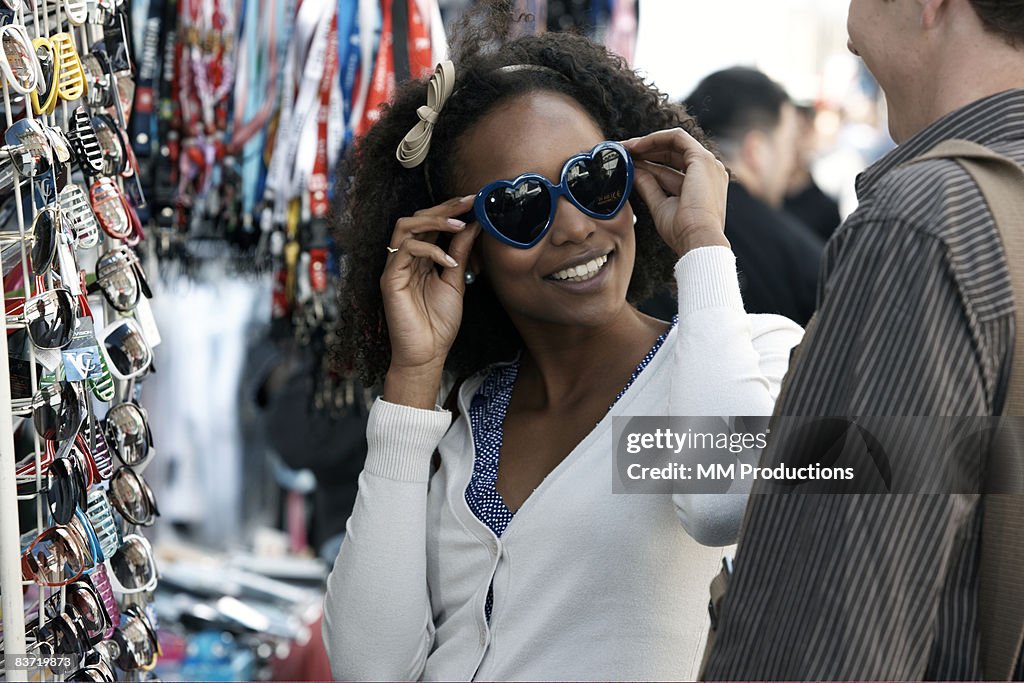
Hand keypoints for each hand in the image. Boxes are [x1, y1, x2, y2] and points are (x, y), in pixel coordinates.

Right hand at [381, 195, 480, 407]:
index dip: (450, 209)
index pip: (430, 224)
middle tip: (469, 201)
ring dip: (434, 222)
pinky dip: (430, 251)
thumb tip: (472, 224)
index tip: (475, 201)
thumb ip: (460, 252)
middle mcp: (405, 258)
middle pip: (416, 218)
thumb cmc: (439, 323)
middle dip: (443, 207)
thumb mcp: (456, 281)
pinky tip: (449, 262)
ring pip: (405, 226)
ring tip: (458, 225)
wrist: (427, 354)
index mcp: (420, 258)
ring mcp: (395, 267)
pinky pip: (406, 251)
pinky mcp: (389, 279)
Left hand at [621, 128, 730, 256]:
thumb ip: (648, 186)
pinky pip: (676, 138)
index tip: (628, 163)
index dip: (649, 162)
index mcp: (701, 185)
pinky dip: (655, 139)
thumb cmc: (682, 231)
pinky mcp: (702, 158)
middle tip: (622, 152)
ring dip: (647, 143)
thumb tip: (633, 173)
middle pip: (672, 154)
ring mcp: (707, 164)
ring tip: (624, 148)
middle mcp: (707, 172)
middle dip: (645, 151)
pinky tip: (636, 146)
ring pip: (674, 143)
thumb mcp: (660, 205)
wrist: (698, 240)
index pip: (672, 167)